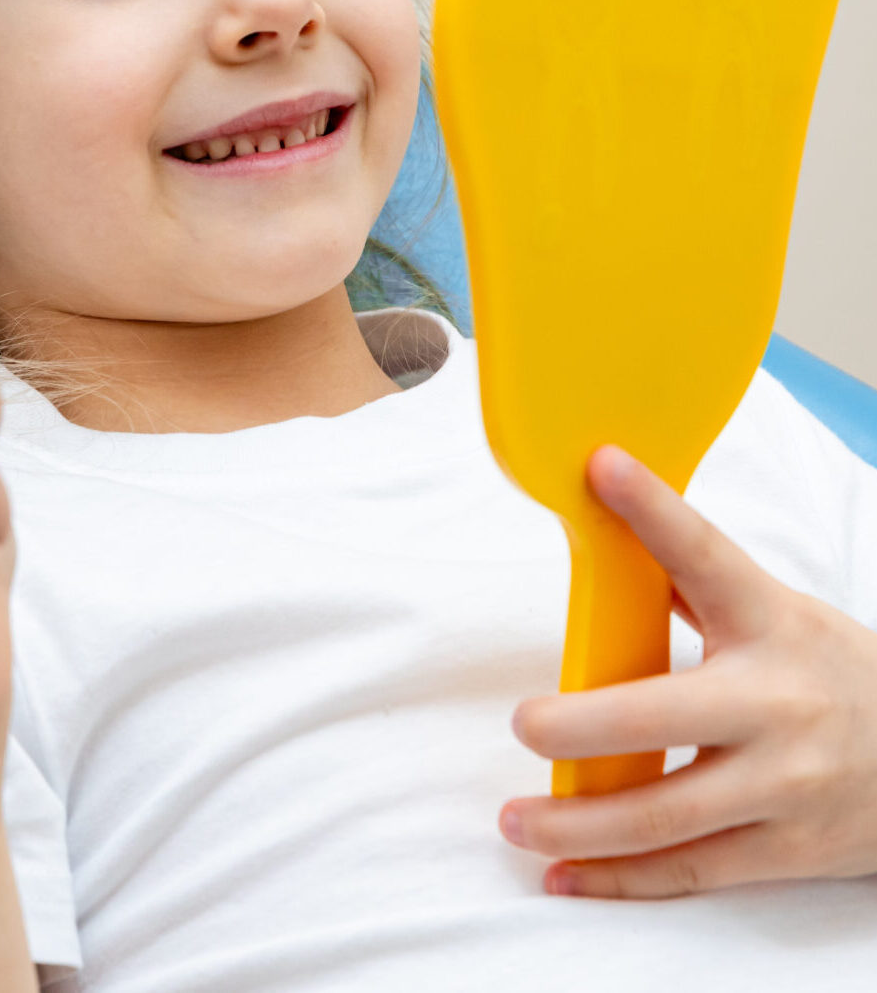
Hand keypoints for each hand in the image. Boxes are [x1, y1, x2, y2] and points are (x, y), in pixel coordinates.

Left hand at [498, 443, 876, 897]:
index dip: (653, 509)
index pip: (706, 555)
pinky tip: (563, 875)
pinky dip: (620, 880)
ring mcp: (783, 786)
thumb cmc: (831, 673)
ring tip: (517, 817)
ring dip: (580, 823)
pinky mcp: (784, 850)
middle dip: (583, 725)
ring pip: (667, 814)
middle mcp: (776, 703)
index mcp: (771, 622)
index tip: (603, 467)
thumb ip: (693, 581)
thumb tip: (606, 516)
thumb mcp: (776, 611)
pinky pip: (689, 872)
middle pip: (665, 715)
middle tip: (523, 723)